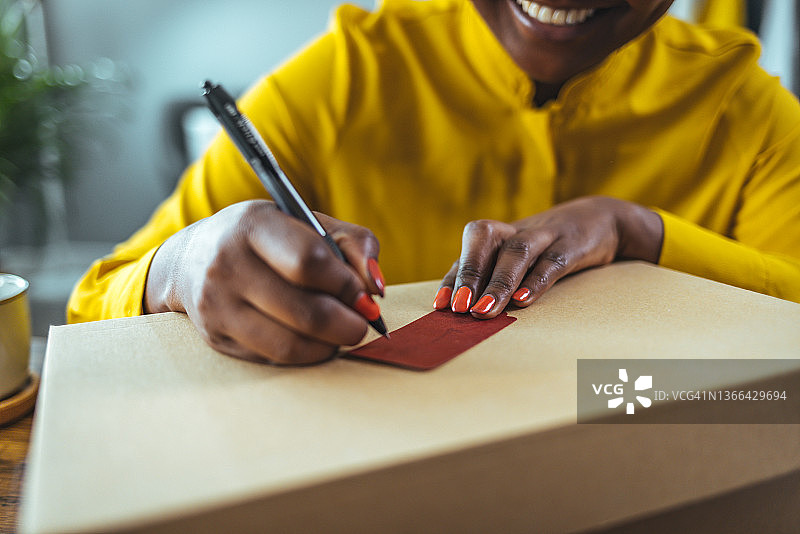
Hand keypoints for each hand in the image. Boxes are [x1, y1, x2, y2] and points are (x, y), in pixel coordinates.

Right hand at [144, 200, 384, 364]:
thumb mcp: (308, 223)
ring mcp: (217, 304)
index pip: (309, 262)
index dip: (345, 284)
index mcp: (254, 225)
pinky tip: (313, 341)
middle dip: (346, 324)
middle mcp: (227, 264)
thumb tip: (375, 288)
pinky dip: (303, 355)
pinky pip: (273, 358)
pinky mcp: (215, 336)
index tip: (362, 294)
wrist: (193, 258)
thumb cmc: (267, 239)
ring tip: (339, 335)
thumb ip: (354, 243)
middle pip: (305, 310)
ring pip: (289, 344)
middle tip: (362, 324)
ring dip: (327, 346)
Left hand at [433, 196, 662, 317]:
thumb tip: (471, 314)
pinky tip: (524, 302)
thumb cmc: (550, 247)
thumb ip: (498, 280)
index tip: (441, 305)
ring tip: (484, 311)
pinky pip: (552, 261)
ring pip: (517, 251)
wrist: (604, 219)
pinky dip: (536, 281)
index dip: (453, 277)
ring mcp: (545, 234)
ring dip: (498, 283)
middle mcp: (517, 230)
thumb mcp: (522, 259)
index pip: (468, 254)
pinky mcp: (573, 244)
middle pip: (484, 239)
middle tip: (460, 307)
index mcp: (501, 236)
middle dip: (469, 273)